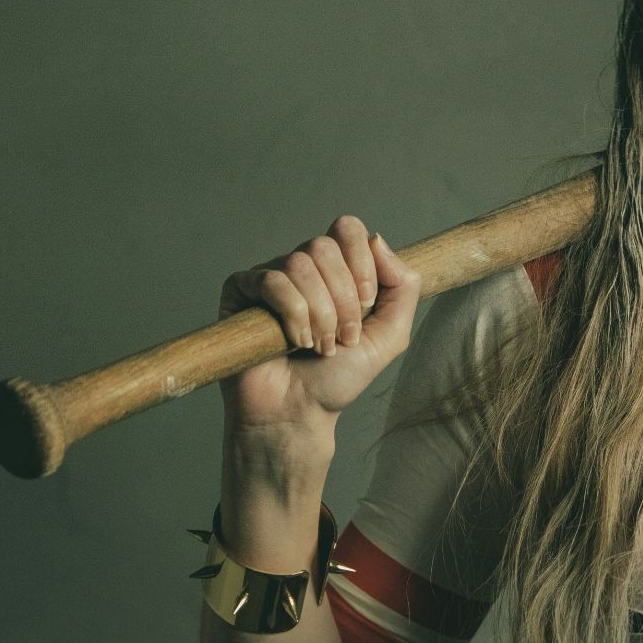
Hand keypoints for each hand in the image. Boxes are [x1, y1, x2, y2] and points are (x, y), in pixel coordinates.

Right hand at [215, 215, 422, 439]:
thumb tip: (378, 240)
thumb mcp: (390, 334)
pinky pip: (271, 281)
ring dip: (319, 313)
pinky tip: (294, 342)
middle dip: (342, 298)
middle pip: (323, 246)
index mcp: (336, 268)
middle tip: (344, 337)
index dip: (361, 263)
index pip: (347, 230)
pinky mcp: (240, 292)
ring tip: (319, 346)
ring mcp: (270, 277)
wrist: (299, 412)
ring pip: (299, 264)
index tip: (366, 305)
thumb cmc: (338, 377)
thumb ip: (402, 287)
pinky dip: (292, 314)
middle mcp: (303, 267)